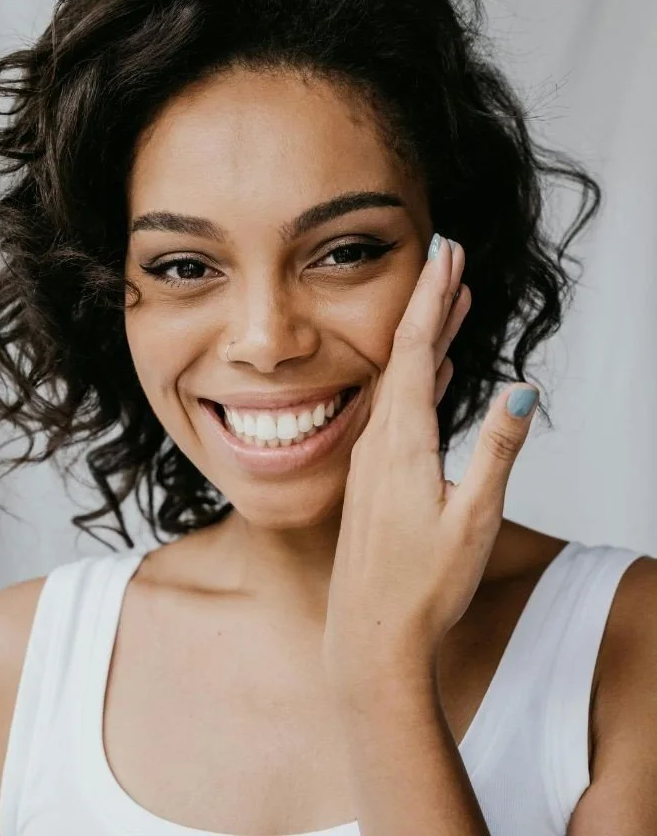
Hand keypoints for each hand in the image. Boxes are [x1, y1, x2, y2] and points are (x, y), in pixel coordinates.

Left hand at [322, 234, 539, 688]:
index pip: (417, 349)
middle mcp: (379, 440)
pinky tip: (438, 373)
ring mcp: (373, 458)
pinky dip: (419, 378)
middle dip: (429, 302)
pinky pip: (396, 408)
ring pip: (401, 379)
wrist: (368, 637)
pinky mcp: (374, 476)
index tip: (446, 252)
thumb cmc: (423, 587)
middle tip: (449, 258)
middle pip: (405, 354)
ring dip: (427, 338)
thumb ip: (497, 451)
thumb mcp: (473, 519)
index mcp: (402, 442)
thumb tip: (521, 389)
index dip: (433, 297)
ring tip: (453, 303)